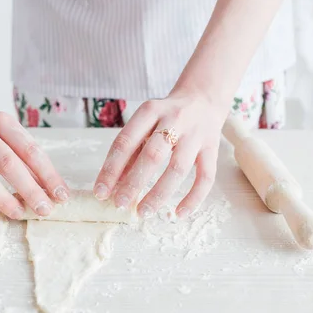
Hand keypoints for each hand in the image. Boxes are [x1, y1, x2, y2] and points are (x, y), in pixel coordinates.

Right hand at [0, 111, 68, 218]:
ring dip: (2, 198)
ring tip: (18, 213)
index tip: (61, 196)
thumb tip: (52, 191)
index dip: (48, 175)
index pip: (30, 150)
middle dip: (29, 189)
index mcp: (2, 122)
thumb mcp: (9, 142)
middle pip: (7, 163)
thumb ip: (27, 162)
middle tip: (44, 209)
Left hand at [94, 90, 225, 218]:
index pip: (125, 142)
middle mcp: (174, 120)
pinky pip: (205, 177)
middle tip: (120, 204)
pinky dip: (193, 198)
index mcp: (150, 111)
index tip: (100, 192)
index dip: (111, 169)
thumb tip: (112, 185)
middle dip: (133, 183)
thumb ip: (130, 152)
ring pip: (178, 168)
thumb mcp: (145, 124)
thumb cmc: (167, 117)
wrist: (204, 98)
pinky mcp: (212, 148)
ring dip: (159, 194)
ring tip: (144, 212)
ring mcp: (196, 134)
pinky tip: (179, 214)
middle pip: (152, 155)